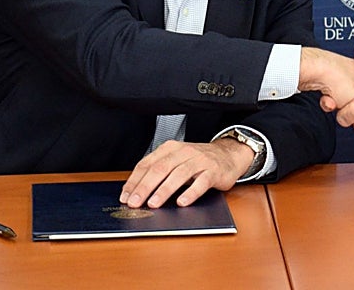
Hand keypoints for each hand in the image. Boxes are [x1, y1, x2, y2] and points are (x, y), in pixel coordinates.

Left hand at [120, 138, 253, 208]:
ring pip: (179, 174)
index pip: (147, 163)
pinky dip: (191, 192)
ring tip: (153, 204)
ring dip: (164, 190)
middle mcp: (184, 152)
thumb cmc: (198, 161)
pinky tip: (182, 202)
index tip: (125, 196)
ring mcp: (200, 160)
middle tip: (135, 202)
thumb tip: (135, 193)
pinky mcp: (214, 171)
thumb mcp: (176, 161)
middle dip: (145, 186)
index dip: (134, 180)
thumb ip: (159, 172)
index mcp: (171, 149)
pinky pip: (202, 182)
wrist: (228, 154)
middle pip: (161, 168)